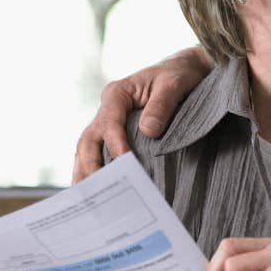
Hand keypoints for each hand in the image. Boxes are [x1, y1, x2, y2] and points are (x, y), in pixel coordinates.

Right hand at [72, 46, 212, 181]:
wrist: (186, 70)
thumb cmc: (179, 75)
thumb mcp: (174, 84)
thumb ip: (161, 105)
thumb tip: (148, 132)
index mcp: (118, 93)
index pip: (109, 123)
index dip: (115, 145)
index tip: (125, 164)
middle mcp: (108, 108)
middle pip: (89, 139)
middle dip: (89, 165)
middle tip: (94, 192)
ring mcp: (109, 120)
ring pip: (87, 149)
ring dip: (85, 172)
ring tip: (85, 200)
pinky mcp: (115, 132)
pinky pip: (98, 152)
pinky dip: (94, 170)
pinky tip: (96, 192)